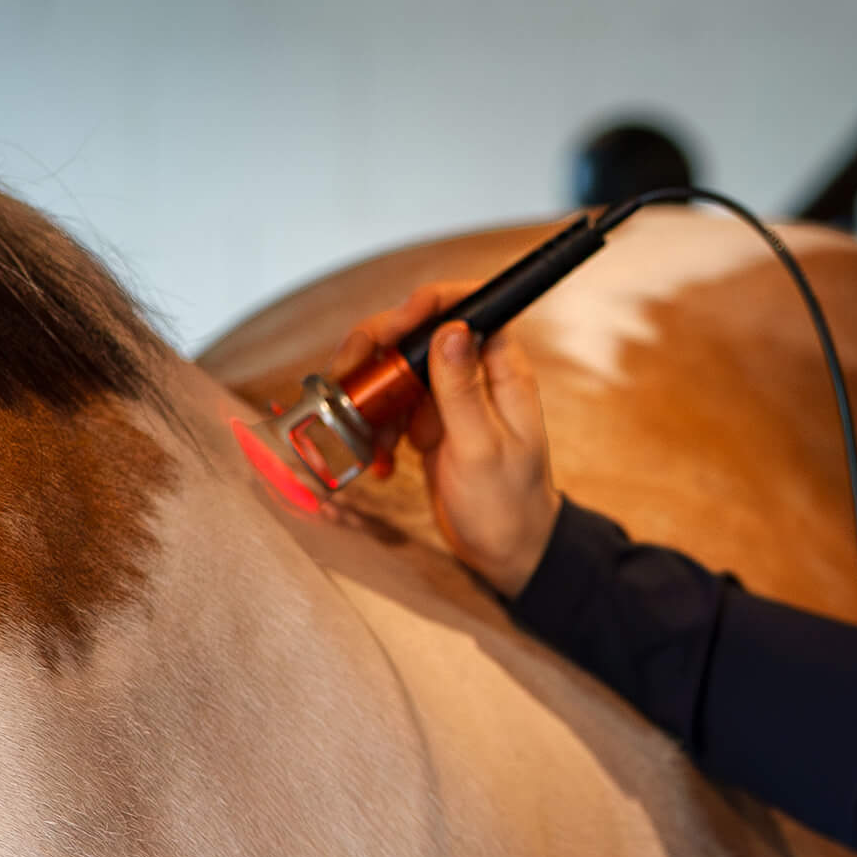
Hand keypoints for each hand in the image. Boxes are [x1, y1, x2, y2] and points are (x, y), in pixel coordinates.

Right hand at [331, 285, 559, 597]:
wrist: (505, 552)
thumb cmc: (508, 506)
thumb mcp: (482, 449)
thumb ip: (463, 390)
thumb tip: (451, 329)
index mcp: (503, 372)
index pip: (469, 307)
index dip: (426, 304)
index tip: (393, 325)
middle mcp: (475, 376)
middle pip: (417, 330)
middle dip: (377, 348)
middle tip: (348, 373)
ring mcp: (449, 398)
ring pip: (395, 366)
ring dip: (368, 393)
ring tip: (364, 432)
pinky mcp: (427, 422)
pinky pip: (389, 405)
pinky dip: (374, 426)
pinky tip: (377, 458)